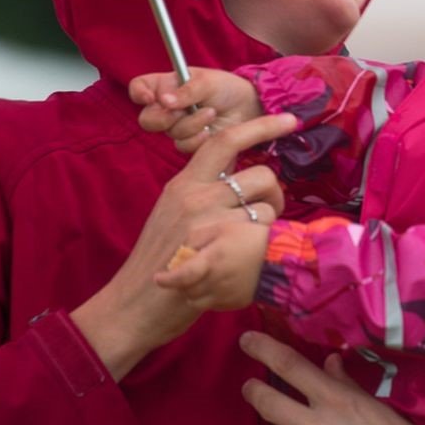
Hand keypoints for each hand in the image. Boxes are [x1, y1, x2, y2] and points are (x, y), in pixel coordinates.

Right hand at [71, 114, 295, 380]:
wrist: (134, 304)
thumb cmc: (159, 263)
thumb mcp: (173, 215)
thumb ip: (202, 194)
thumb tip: (237, 180)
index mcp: (184, 183)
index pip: (225, 140)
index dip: (262, 126)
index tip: (290, 120)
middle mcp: (196, 195)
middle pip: (260, 174)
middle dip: (275, 194)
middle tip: (269, 214)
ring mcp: (208, 221)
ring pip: (266, 208)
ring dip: (269, 226)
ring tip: (251, 246)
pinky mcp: (220, 248)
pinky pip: (263, 235)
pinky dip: (264, 248)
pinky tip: (248, 263)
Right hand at [129, 66, 263, 152]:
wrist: (249, 108)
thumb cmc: (226, 88)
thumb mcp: (207, 82)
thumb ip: (186, 91)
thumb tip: (164, 101)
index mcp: (165, 85)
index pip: (139, 87)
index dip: (139, 93)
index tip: (149, 98)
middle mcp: (166, 107)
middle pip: (147, 119)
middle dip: (164, 118)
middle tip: (180, 112)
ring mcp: (177, 126)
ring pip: (170, 133)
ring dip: (191, 124)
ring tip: (211, 113)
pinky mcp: (190, 143)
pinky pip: (183, 146)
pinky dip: (198, 139)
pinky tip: (211, 130)